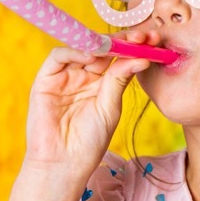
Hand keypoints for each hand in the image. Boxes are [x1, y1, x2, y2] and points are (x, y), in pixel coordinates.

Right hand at [20, 32, 155, 182]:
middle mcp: (83, 75)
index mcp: (102, 82)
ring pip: (81, 48)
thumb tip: (141, 56)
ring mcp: (64, 76)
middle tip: (141, 36)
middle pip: (102, 47)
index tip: (153, 41)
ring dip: (101, 42)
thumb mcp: (110, 107)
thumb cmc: (89, 142)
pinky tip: (92, 55)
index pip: (118, 56)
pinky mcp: (46, 79)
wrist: (64, 164)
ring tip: (120, 44)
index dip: (134, 46)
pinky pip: (58, 57)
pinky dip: (75, 51)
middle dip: (122, 39)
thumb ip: (119, 79)